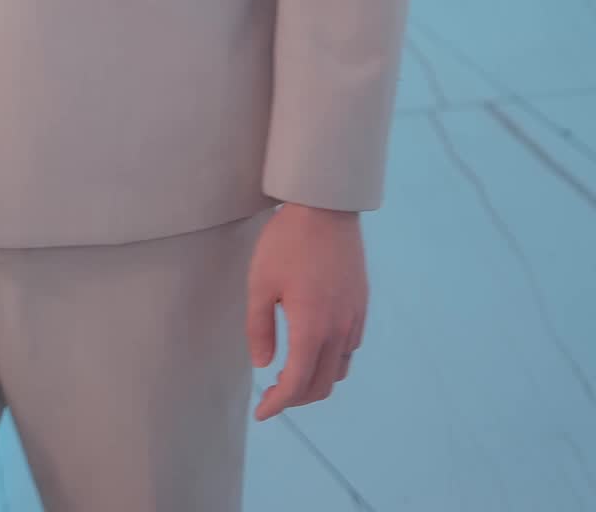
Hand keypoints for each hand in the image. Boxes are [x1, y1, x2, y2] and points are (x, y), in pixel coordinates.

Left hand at [246, 204, 367, 419]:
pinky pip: (350, 349)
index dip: (278, 404)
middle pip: (321, 385)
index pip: (297, 384)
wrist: (326, 207)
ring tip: (291, 372)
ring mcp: (354, 318)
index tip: (261, 412)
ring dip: (315, 381)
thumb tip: (263, 364)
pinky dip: (331, 361)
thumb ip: (259, 328)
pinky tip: (314, 346)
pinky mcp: (361, 304)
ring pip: (338, 369)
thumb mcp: (260, 283)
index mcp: (312, 328)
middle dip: (295, 398)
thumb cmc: (287, 242)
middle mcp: (338, 329)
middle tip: (272, 394)